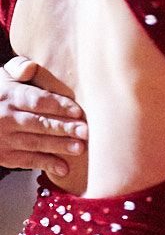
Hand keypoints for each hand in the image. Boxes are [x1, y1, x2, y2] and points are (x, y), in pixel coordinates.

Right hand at [0, 56, 86, 179]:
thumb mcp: (2, 78)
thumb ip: (18, 69)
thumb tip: (30, 67)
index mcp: (9, 96)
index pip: (37, 101)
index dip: (58, 106)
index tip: (78, 111)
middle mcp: (6, 118)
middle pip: (39, 123)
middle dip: (64, 128)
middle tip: (85, 131)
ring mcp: (4, 138)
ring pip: (35, 143)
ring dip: (59, 146)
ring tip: (79, 148)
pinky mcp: (4, 156)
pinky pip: (27, 161)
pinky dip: (46, 164)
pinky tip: (63, 168)